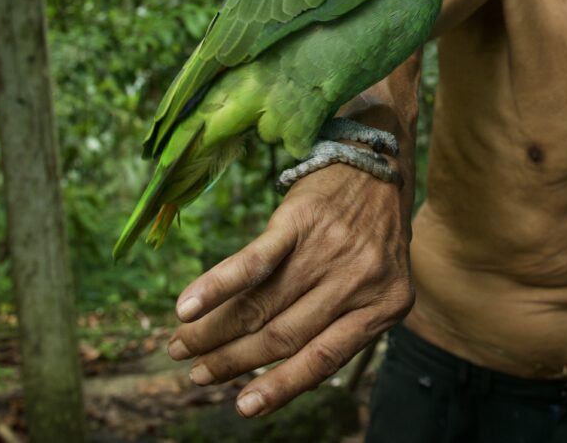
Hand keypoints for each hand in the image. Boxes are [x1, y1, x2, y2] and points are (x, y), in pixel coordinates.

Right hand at [165, 164, 413, 417]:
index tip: (243, 408)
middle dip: (233, 361)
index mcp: (385, 306)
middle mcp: (360, 282)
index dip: (280, 385)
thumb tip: (283, 369)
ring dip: (213, 332)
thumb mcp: (380, 279)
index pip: (324, 358)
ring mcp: (330, 251)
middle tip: (196, 374)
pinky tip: (185, 308)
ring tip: (181, 348)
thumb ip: (344, 318)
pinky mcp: (301, 221)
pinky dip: (215, 288)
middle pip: (283, 335)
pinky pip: (254, 263)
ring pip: (261, 306)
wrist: (381, 159)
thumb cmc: (374, 230)